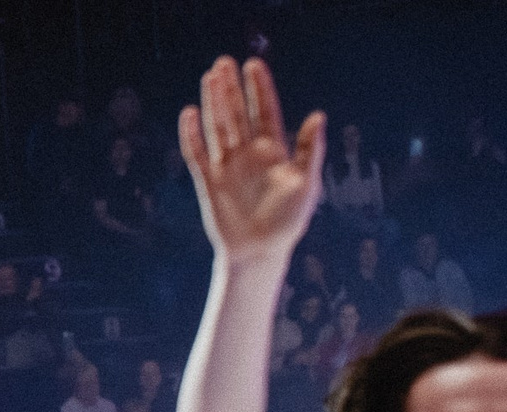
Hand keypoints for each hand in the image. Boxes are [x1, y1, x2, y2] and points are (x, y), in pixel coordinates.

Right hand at [178, 57, 324, 269]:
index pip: (265, 111)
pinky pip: (197, 154)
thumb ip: (309, 150)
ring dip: (213, 103)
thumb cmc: (288, 222)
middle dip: (231, 89)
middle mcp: (249, 154)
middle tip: (224, 63)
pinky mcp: (208, 183)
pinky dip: (191, 135)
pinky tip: (189, 114)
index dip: (259, 88)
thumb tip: (318, 116)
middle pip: (237, 114)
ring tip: (209, 77)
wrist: (260, 253)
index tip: (254, 65)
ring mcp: (227, 167)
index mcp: (274, 152)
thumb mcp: (307, 184)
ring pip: (217, 127)